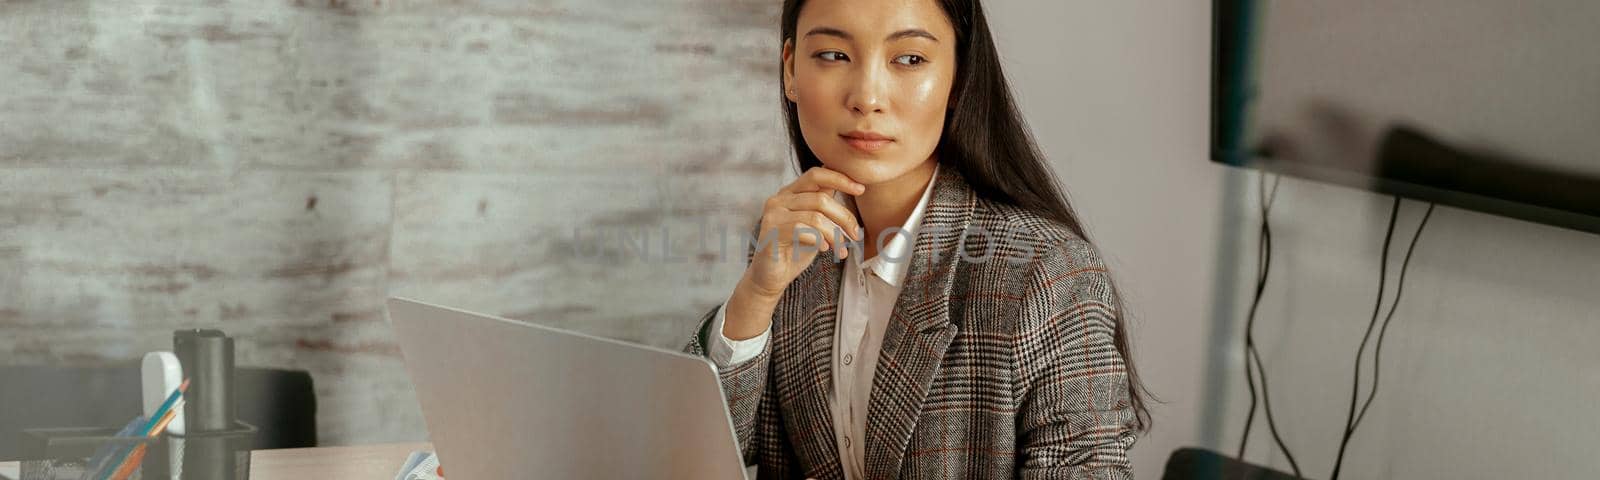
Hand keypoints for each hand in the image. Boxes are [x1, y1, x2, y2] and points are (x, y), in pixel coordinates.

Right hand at [721, 167, 864, 339]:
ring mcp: (773, 214)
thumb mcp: (815, 224)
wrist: (771, 277)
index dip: (840, 178)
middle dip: (844, 217)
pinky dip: (819, 241)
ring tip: (841, 249)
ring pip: (815, 217)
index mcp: (790, 193)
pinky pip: (804, 231)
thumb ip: (825, 206)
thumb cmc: (795, 251)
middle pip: (821, 199)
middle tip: (856, 235)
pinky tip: (823, 250)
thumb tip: (852, 185)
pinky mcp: (771, 232)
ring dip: (834, 235)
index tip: (861, 189)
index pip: (816, 174)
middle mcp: (779, 199)